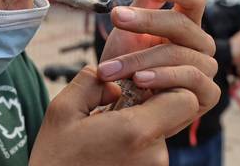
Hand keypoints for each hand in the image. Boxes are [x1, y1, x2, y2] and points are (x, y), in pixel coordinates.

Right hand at [30, 67, 169, 165]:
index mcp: (135, 132)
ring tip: (105, 135)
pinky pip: (150, 152)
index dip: (166, 84)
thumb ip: (92, 82)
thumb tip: (116, 84)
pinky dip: (134, 144)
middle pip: (171, 115)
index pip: (183, 99)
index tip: (137, 85)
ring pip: (159, 133)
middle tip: (112, 109)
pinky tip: (108, 149)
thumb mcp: (62, 108)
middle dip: (147, 105)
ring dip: (137, 126)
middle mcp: (154, 156)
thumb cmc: (55, 158)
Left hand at [99, 0, 218, 120]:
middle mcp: (199, 43)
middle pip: (182, 24)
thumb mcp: (129, 28)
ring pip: (179, 54)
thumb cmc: (124, 62)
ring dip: (140, 60)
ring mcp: (206, 68)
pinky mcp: (207, 94)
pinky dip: (162, 79)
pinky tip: (140, 82)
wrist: (120, 104)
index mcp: (184, 23)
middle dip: (145, 21)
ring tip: (111, 68)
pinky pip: (190, 80)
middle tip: (117, 18)